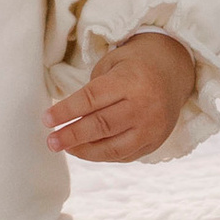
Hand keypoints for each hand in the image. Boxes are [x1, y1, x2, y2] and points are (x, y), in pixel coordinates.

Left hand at [45, 32, 195, 165]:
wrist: (173, 71)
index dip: (66, 111)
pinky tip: (86, 150)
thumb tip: (66, 120)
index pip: (92, 99)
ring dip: (84, 150)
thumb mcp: (112, 63)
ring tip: (65, 147)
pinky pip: (124, 156)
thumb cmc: (134, 65)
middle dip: (71, 135)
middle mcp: (144, 106)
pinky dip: (102, 155)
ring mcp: (152, 127)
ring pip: (113, 148)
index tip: (46, 119)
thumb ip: (93, 90)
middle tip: (51, 141)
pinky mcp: (155, 142)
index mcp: (131, 81)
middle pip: (101, 126)